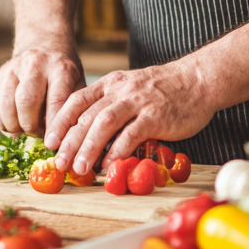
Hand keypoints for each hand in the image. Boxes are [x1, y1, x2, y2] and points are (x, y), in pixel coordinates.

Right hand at [0, 45, 85, 137]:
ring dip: (15, 126)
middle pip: (26, 101)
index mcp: (60, 68)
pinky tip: (15, 125)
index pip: (56, 100)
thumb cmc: (64, 73)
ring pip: (7, 104)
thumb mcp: (78, 84)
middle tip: (38, 135)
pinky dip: (4, 122)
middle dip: (31, 126)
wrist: (44, 45)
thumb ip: (74, 109)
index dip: (54, 126)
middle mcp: (36, 64)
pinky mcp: (1, 74)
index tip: (54, 144)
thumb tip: (69, 141)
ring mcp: (15, 67)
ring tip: (26, 131)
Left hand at [44, 61, 214, 175]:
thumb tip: (89, 134)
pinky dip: (117, 150)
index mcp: (111, 83)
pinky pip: (131, 134)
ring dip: (88, 147)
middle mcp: (120, 90)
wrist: (198, 80)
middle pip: (87, 115)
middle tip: (60, 163)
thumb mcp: (131, 88)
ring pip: (104, 123)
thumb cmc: (164, 89)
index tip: (50, 142)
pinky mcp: (156, 116)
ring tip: (80, 168)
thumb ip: (112, 105)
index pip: (77, 101)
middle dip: (70, 141)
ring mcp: (138, 102)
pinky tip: (109, 165)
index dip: (60, 122)